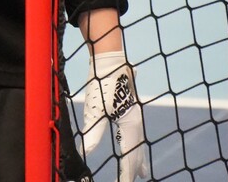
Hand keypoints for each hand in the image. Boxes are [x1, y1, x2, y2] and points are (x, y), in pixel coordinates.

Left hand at [82, 52, 148, 181]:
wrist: (109, 58)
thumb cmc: (102, 83)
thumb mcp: (95, 109)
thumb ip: (93, 132)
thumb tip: (86, 152)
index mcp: (130, 124)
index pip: (129, 156)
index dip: (125, 174)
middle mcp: (136, 121)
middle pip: (136, 151)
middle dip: (133, 169)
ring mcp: (134, 114)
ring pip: (138, 142)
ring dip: (139, 158)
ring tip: (141, 173)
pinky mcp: (129, 108)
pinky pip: (135, 132)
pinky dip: (136, 144)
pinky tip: (133, 145)